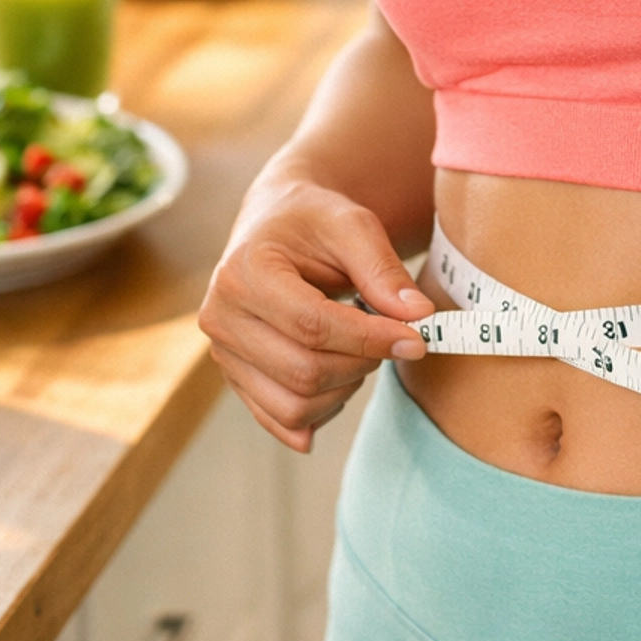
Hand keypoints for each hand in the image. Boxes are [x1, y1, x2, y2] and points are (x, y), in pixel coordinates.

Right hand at [199, 177, 432, 452]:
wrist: (276, 226)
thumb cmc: (313, 221)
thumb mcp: (353, 225)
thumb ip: (384, 270)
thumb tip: (419, 316)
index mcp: (243, 272)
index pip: (310, 325)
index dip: (369, 339)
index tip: (416, 340)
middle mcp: (221, 317)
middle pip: (303, 371)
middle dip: (362, 363)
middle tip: (392, 338)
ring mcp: (224, 354)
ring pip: (294, 406)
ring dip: (345, 388)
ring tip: (362, 349)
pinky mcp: (236, 379)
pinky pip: (281, 419)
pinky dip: (323, 411)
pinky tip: (343, 378)